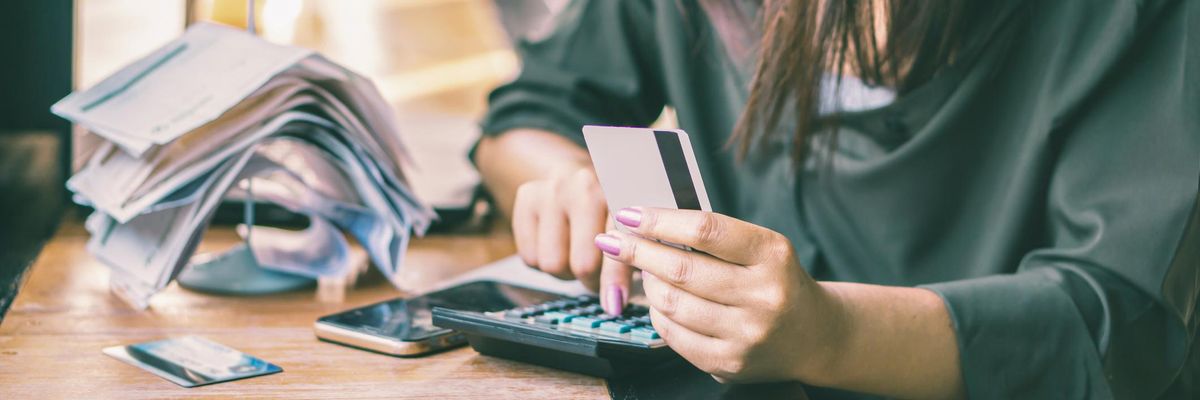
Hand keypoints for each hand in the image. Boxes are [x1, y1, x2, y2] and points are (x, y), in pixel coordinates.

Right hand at [511, 165, 633, 313]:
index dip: (613, 280)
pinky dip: (542, 260)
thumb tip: (619, 299)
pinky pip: (530, 257)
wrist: (575, 171)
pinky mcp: (526, 198)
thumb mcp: (630, 225)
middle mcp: (582, 187)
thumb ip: (634, 254)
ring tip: (574, 252)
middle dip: (590, 278)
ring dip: (564, 271)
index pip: (615, 247)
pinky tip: (555, 242)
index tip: (614, 305)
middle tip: (595, 270)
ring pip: (552, 264)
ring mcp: (551, 191)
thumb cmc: (609, 207)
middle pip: (581, 264)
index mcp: (617, 193)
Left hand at [593, 207, 847, 382]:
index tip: (629, 214)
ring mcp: (747, 334)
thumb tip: (649, 222)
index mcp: (772, 255)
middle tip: (615, 240)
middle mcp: (763, 295)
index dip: (660, 220)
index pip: (706, 230)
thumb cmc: (777, 281)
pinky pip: (675, 336)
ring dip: (647, 284)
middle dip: (639, 251)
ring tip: (644, 271)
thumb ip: (714, 236)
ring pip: (672, 304)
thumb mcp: (762, 248)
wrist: (814, 335)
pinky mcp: (731, 363)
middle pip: (681, 269)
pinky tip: (658, 302)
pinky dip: (657, 315)